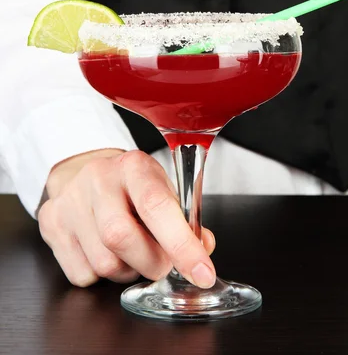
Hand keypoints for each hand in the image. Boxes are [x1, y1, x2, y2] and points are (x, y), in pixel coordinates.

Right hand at [38, 149, 215, 287]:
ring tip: (131, 251)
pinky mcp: (51, 223)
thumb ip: (184, 220)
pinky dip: (102, 276)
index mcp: (134, 166)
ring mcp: (70, 201)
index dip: (182, 245)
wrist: (85, 171)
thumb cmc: (131, 186)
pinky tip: (105, 252)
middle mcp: (98, 178)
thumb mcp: (162, 189)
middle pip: (122, 238)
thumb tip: (202, 247)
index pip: (157, 206)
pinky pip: (82, 274)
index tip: (201, 272)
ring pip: (103, 263)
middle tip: (161, 261)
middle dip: (151, 262)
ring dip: (127, 270)